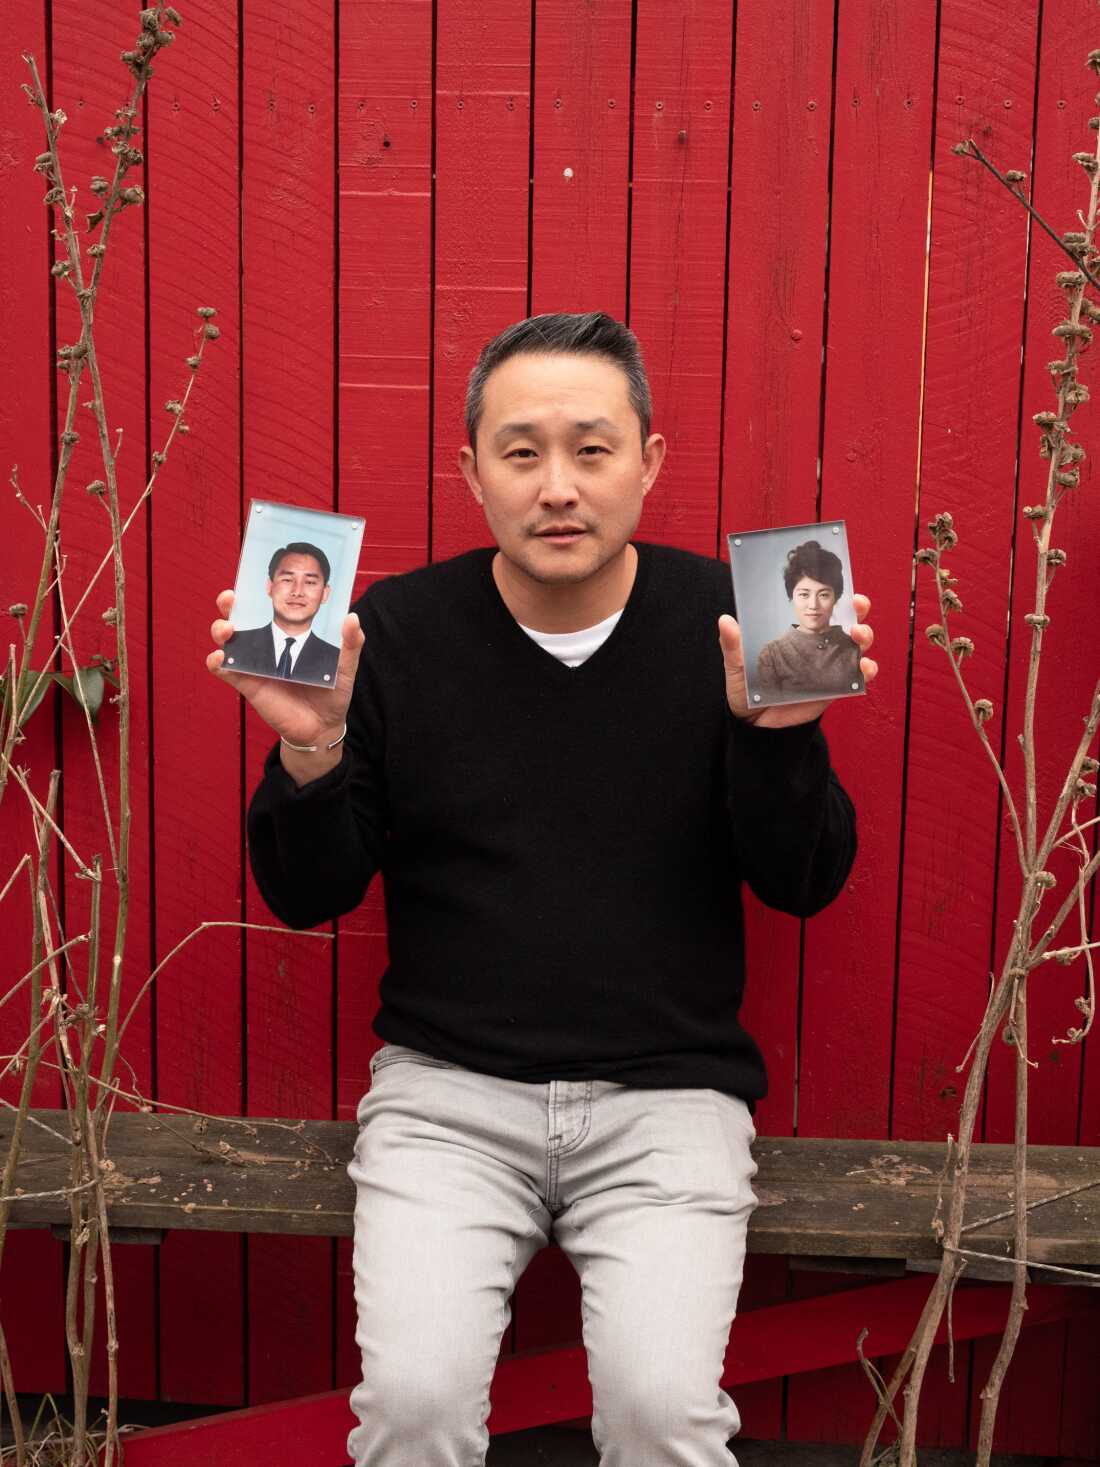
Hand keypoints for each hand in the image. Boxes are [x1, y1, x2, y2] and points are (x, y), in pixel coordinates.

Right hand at [207, 588, 364, 757]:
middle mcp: (266, 645)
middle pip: (239, 617)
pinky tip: (222, 658)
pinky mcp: (247, 684)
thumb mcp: (345, 666)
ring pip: (226, 640)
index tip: (252, 579)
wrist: (323, 727)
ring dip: (220, 629)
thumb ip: (350, 643)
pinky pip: (224, 670)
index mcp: (287, 633)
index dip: (256, 591)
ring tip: (229, 629)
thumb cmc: (333, 692)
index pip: (267, 606)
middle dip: (228, 604)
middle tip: (230, 598)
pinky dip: (216, 661)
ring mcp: (254, 663)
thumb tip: (352, 617)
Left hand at [718, 593, 877, 728]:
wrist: (755, 726)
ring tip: (859, 636)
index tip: (842, 588)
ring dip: (864, 637)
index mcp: (796, 636)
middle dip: (858, 612)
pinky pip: (857, 678)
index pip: (819, 612)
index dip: (831, 599)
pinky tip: (864, 667)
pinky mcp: (835, 689)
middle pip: (845, 624)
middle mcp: (817, 648)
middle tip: (857, 606)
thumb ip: (734, 646)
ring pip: (857, 647)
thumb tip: (726, 620)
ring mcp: (828, 667)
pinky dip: (866, 671)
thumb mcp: (737, 667)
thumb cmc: (746, 691)